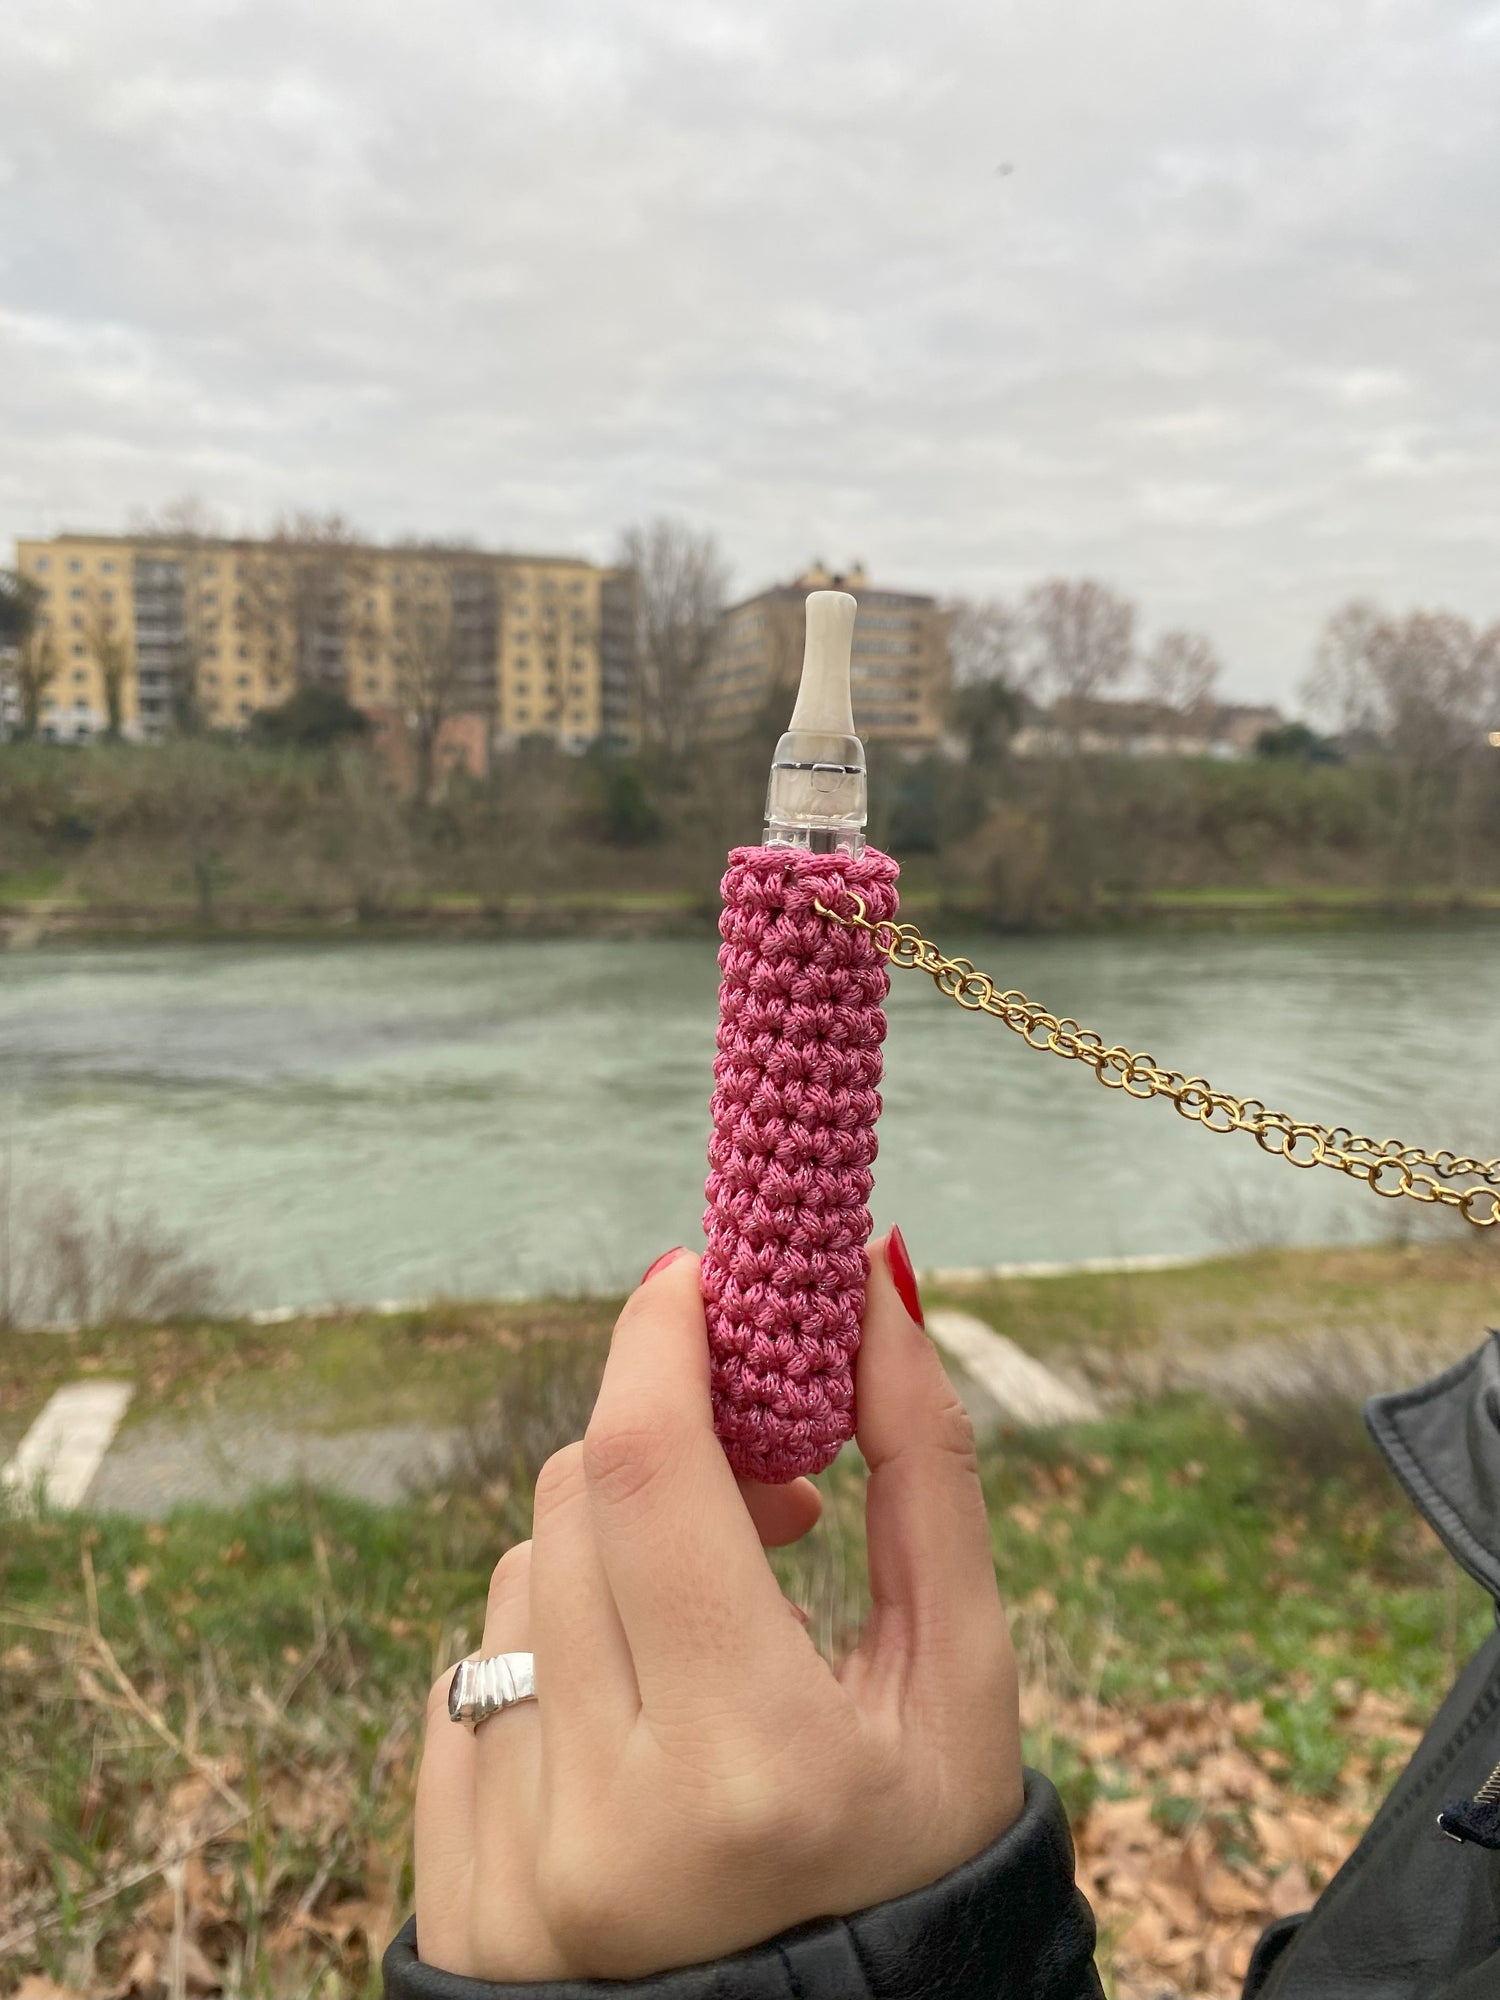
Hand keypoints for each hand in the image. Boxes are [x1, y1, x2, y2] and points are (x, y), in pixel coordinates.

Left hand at [414, 1235, 1022, 1982]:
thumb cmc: (915, 1864)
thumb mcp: (962, 1684)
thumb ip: (928, 1472)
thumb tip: (877, 1275)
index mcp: (754, 1766)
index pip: (647, 1471)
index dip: (659, 1339)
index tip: (692, 1275)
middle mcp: (607, 1822)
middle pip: (572, 1503)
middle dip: (661, 1443)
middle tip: (766, 1477)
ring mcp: (510, 1866)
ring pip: (518, 1578)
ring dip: (611, 1551)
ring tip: (710, 1618)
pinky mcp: (453, 1891)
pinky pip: (468, 1675)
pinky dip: (555, 1645)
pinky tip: (636, 1709)